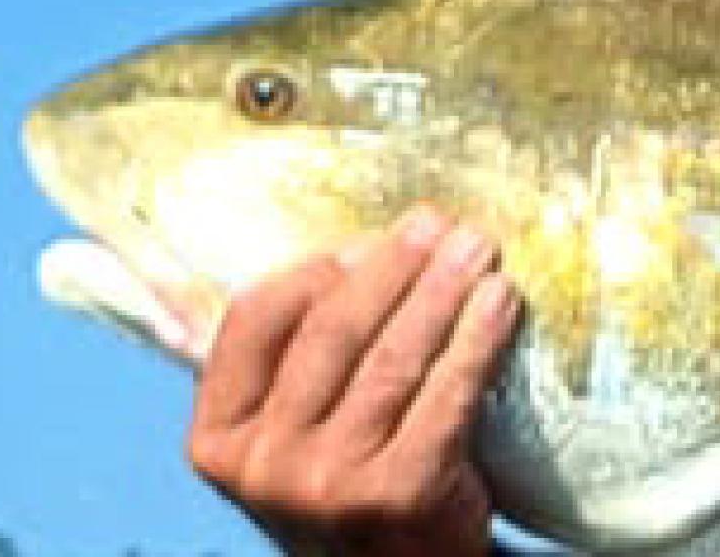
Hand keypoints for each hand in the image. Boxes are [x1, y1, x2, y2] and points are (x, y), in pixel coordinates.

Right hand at [188, 206, 520, 556]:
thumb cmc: (347, 488)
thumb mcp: (289, 437)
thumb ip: (287, 366)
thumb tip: (350, 247)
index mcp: (218, 439)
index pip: (254, 321)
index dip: (314, 270)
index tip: (365, 243)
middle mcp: (264, 464)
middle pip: (332, 331)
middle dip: (393, 267)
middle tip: (437, 225)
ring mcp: (329, 482)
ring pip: (392, 357)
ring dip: (442, 291)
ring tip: (477, 249)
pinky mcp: (401, 493)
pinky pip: (447, 394)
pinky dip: (478, 339)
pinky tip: (501, 302)